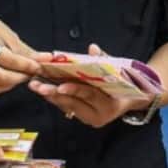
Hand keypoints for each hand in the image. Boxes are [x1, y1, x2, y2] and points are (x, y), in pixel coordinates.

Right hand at [0, 13, 42, 95]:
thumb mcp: (4, 31)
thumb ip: (23, 49)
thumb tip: (45, 59)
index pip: (7, 59)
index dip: (26, 65)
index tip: (39, 66)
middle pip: (1, 77)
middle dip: (21, 77)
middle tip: (32, 72)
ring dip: (14, 83)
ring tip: (21, 73)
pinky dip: (3, 86)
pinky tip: (9, 76)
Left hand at [28, 44, 158, 127]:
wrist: (131, 99)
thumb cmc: (124, 81)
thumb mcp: (118, 69)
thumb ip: (104, 60)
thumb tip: (92, 48)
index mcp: (110, 104)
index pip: (89, 95)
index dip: (74, 90)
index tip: (60, 86)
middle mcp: (100, 116)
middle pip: (74, 103)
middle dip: (54, 93)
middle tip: (38, 85)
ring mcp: (91, 119)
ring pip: (67, 106)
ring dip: (50, 96)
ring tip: (36, 85)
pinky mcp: (84, 118)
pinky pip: (67, 108)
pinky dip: (56, 98)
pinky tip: (44, 89)